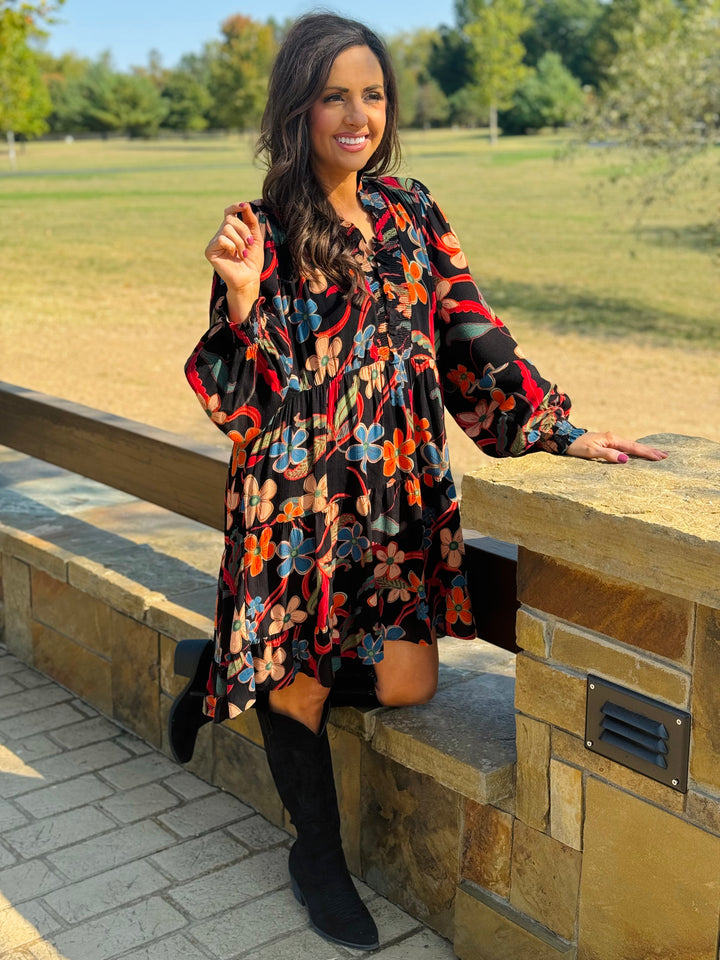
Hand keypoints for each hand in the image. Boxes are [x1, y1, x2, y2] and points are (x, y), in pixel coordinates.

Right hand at [205, 203, 263, 321]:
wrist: (249, 278)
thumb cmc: (252, 261)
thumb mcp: (256, 238)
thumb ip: (251, 221)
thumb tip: (246, 204)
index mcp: (231, 230)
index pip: (229, 212)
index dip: (235, 207)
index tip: (244, 206)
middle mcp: (221, 234)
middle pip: (230, 219)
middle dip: (244, 230)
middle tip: (250, 243)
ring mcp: (214, 242)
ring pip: (226, 228)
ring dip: (239, 241)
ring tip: (243, 253)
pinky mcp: (210, 251)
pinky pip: (221, 239)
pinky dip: (232, 246)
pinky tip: (234, 256)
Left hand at [566, 431, 667, 463]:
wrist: (566, 439)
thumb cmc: (577, 446)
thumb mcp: (591, 452)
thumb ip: (608, 455)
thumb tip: (626, 460)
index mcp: (612, 439)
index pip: (633, 448)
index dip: (647, 453)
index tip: (660, 457)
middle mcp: (614, 438)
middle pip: (636, 446)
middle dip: (651, 451)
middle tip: (666, 456)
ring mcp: (612, 440)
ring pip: (632, 446)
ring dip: (645, 450)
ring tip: (658, 454)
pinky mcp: (608, 443)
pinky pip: (626, 447)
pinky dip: (636, 450)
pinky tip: (640, 453)